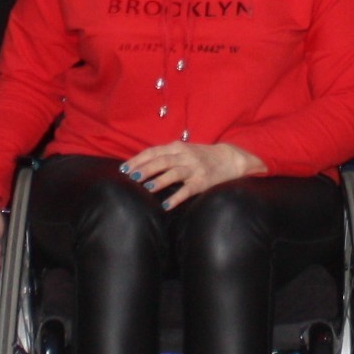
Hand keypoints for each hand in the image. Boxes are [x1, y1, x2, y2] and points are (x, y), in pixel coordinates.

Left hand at [123, 143, 259, 209]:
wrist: (229, 159)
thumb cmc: (200, 156)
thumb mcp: (183, 151)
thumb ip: (165, 156)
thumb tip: (139, 166)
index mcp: (177, 147)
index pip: (153, 152)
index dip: (138, 160)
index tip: (124, 168)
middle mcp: (185, 156)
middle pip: (161, 161)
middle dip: (145, 169)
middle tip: (131, 178)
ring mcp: (194, 169)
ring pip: (174, 173)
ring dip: (160, 180)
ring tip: (147, 187)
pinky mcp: (202, 182)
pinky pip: (188, 190)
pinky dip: (176, 198)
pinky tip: (166, 206)